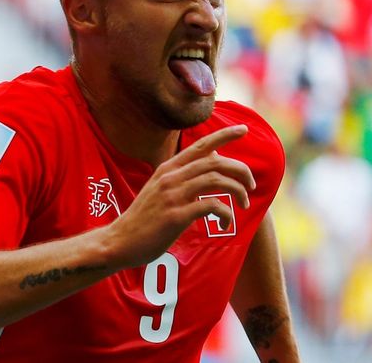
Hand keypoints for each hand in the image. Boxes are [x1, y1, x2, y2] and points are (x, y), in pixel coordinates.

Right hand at [107, 124, 255, 268]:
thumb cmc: (144, 217)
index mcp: (168, 168)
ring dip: (237, 190)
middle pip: (215, 162)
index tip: (244, 129)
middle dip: (240, 170)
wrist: (119, 241)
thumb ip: (182, 175)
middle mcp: (171, 177)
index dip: (224, 135)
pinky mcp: (175, 216)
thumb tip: (211, 159)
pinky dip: (226, 212)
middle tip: (251, 184)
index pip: (201, 145)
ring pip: (216, 180)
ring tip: (244, 203)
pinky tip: (227, 221)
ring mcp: (173, 196)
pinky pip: (211, 206)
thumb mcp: (160, 188)